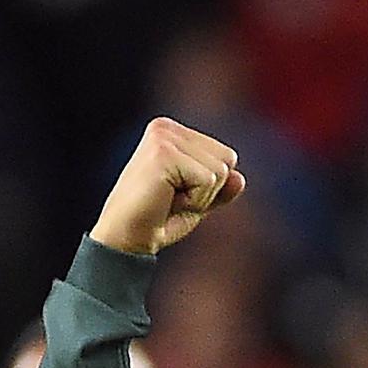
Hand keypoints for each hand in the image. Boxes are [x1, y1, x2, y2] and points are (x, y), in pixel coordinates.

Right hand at [89, 117, 245, 253]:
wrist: (127, 239)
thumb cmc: (158, 219)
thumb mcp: (198, 200)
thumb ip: (220, 187)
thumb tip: (240, 178)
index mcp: (172, 131)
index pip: (227, 155)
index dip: (211, 185)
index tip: (178, 193)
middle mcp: (165, 127)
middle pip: (228, 159)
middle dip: (209, 189)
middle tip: (173, 198)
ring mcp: (163, 138)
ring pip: (220, 171)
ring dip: (200, 196)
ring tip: (169, 199)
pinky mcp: (163, 154)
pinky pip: (208, 180)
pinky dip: (194, 199)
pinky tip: (165, 200)